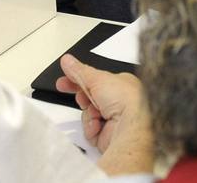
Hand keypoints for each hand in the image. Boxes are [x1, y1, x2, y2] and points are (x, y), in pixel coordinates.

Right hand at [56, 54, 152, 172]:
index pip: (95, 80)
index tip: (64, 81)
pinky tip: (98, 125)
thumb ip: (79, 71)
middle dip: (83, 98)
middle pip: (90, 98)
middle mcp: (118, 102)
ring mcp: (113, 120)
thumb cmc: (126, 99)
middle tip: (79, 97)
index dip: (78, 80)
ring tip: (96, 113)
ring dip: (89, 114)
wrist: (131, 126)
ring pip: (89, 115)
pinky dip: (91, 128)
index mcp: (120, 85)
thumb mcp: (97, 78)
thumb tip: (68, 61)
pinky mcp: (108, 135)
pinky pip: (91, 130)